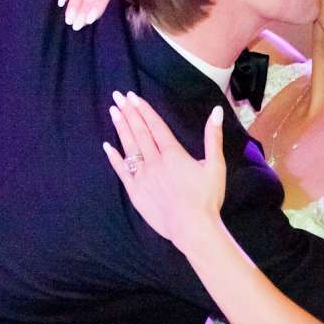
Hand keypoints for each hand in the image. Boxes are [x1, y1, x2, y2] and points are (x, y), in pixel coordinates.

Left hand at [103, 91, 226, 250]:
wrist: (192, 228)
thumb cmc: (207, 199)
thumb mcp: (215, 166)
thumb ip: (213, 137)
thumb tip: (216, 111)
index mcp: (173, 154)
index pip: (155, 125)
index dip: (143, 109)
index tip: (133, 96)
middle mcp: (154, 161)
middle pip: (139, 132)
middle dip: (128, 112)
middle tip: (118, 96)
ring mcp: (142, 177)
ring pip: (129, 147)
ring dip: (121, 128)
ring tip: (113, 111)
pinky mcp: (136, 192)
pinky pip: (122, 171)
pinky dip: (114, 158)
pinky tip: (107, 146)